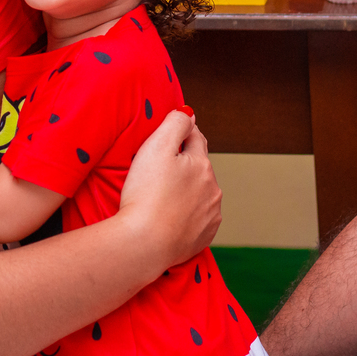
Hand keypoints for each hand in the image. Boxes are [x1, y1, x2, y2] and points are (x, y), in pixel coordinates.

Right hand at [117, 107, 221, 267]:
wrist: (144, 243)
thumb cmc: (145, 195)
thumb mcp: (156, 147)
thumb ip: (175, 124)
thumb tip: (188, 113)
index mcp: (202, 165)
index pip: (195, 137)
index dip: (181, 134)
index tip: (169, 136)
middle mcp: (212, 189)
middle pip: (199, 167)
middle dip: (184, 165)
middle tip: (158, 171)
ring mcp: (210, 215)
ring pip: (200, 193)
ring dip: (187, 190)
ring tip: (162, 197)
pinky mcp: (204, 236)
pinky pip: (198, 218)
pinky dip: (187, 214)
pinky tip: (169, 216)